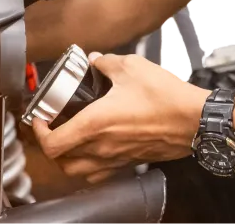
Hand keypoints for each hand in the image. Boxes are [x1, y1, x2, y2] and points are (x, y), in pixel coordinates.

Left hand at [32, 52, 211, 184]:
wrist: (195, 120)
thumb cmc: (167, 99)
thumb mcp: (132, 67)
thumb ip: (107, 62)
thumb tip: (96, 60)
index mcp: (96, 124)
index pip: (53, 143)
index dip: (39, 132)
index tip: (40, 119)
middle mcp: (103, 146)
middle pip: (62, 163)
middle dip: (50, 148)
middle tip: (51, 130)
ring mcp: (117, 158)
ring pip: (80, 172)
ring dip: (68, 160)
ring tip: (68, 141)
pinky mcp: (130, 162)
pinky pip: (100, 173)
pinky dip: (89, 166)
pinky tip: (94, 149)